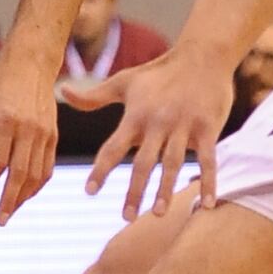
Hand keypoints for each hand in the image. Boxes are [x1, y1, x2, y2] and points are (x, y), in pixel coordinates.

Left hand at [0, 47, 58, 224]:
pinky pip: (47, 167)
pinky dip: (37, 184)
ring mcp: (44, 134)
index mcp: (6, 122)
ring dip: (23, 197)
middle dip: (8, 201)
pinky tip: (26, 194)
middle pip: (20, 175)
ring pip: (37, 175)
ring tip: (10, 211)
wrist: (32, 64)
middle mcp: (28, 130)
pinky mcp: (54, 135)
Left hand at [72, 47, 234, 220]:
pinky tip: (205, 205)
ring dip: (165, 190)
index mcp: (136, 115)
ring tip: (157, 213)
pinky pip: (208, 160)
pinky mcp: (208, 128)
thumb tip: (64, 92)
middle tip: (126, 217)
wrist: (202, 55)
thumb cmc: (159, 72)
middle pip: (143, 162)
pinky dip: (208, 183)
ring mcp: (184, 126)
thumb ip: (94, 96)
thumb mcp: (124, 82)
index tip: (89, 192)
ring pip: (173, 163)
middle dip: (134, 190)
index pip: (113, 147)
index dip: (101, 170)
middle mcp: (158, 122)